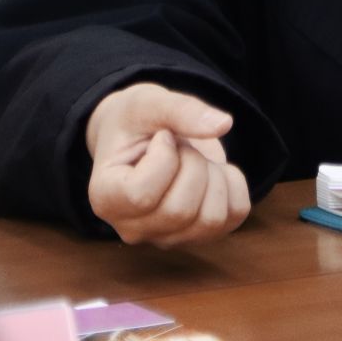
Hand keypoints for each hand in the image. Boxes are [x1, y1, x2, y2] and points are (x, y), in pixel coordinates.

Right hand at [84, 82, 251, 246]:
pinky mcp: (199, 234)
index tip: (160, 138)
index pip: (141, 195)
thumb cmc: (136, 121)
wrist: (145, 136)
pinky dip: (234, 182)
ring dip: (213, 175)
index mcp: (106, 198)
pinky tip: (212, 170)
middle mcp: (132, 228)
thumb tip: (223, 124)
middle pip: (180, 210)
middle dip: (192, 162)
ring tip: (193, 158)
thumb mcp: (148, 103)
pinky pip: (235, 214)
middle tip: (179, 146)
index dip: (163, 158)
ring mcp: (167, 237)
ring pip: (211, 219)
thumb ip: (180, 109)